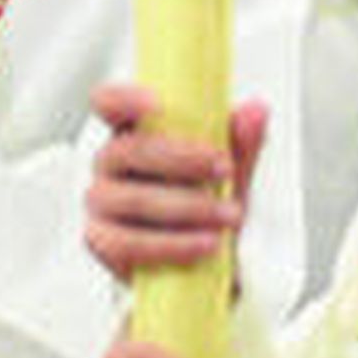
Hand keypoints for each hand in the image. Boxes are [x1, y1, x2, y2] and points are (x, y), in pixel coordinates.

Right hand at [85, 82, 267, 279]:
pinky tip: (205, 243)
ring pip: (133, 199)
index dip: (123, 99)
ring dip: (188, 206)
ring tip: (229, 214)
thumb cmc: (208, 204)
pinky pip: (128, 243)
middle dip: (182, 158)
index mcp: (134, 133)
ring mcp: (101, 202)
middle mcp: (110, 164)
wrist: (207, 258)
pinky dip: (172, 244)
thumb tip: (256, 110)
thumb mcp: (231, 171)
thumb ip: (241, 142)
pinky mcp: (102, 242)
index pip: (109, 104)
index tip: (158, 103)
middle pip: (128, 149)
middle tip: (225, 168)